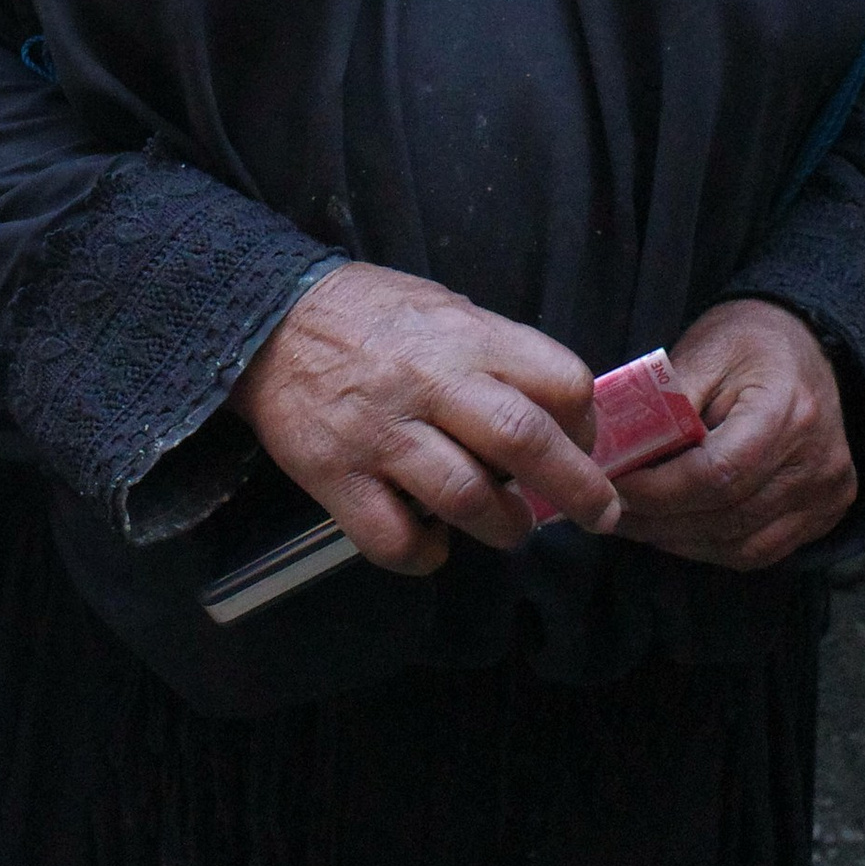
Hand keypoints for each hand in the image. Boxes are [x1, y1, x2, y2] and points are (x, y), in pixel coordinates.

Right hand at [231, 262, 617, 574]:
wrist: (266, 320)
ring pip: (466, 497)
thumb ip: (496, 355)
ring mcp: (379, 432)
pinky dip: (425, 556)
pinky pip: (394, 539)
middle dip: (576, 488)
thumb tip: (555, 414)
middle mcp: (427, 382)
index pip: (557, 379)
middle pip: (523, 440)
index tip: (582, 442)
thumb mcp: (443, 309)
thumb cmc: (371, 317)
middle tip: (597, 515)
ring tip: (505, 528)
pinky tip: (433, 544)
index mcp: (463, 336)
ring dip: (502, 527)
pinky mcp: (334, 475)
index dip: (584, 421)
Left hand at [610, 298, 857, 571]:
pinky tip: (675, 531)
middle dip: (658, 519)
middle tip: (609, 508)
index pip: (717, 473)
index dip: (658, 490)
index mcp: (787, 411)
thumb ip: (663, 402)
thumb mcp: (703, 351)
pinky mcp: (826, 513)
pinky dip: (711, 547)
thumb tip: (614, 451)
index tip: (611, 484)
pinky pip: (760, 550)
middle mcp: (816, 461)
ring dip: (679, 540)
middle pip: (726, 515)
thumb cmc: (748, 342)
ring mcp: (826, 493)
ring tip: (634, 522)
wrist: (808, 345)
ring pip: (741, 545)